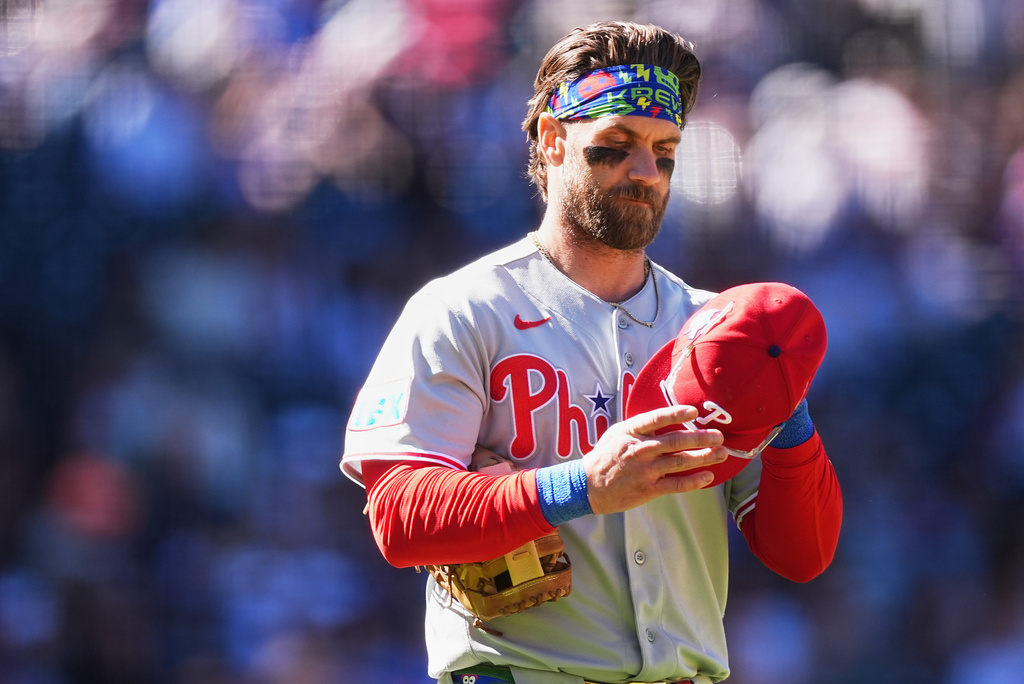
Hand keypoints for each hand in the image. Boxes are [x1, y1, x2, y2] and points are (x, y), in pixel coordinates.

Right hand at [583, 404, 726, 513]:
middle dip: (700, 438)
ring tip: (721, 453)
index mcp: (631, 432)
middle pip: (675, 441)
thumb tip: (666, 417)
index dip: (676, 414)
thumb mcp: (617, 433)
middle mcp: (639, 450)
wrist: (588, 485)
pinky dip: (694, 481)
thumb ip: (640, 426)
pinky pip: (676, 484)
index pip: (656, 419)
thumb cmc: (605, 456)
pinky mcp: (649, 489)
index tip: (694, 411)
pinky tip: (708, 477)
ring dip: (704, 457)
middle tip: (719, 436)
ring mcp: (645, 470)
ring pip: (680, 462)